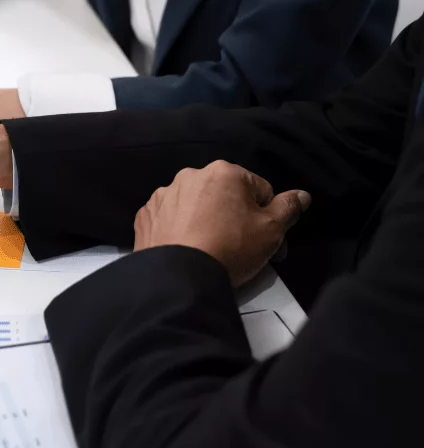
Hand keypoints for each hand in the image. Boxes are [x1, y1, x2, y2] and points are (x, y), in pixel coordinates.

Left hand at [133, 161, 311, 285]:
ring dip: (204, 220)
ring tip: (208, 248)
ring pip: (194, 205)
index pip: (259, 190)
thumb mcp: (272, 230)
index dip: (267, 216)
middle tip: (238, 246)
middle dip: (234, 215)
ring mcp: (163, 194)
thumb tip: (302, 195)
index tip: (265, 239)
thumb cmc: (231, 248)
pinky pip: (169, 218)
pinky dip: (177, 229)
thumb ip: (288, 208)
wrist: (179, 276)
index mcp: (224, 172)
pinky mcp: (145, 215)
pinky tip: (184, 247)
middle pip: (224, 195)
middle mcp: (190, 175)